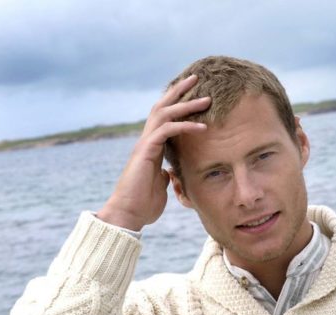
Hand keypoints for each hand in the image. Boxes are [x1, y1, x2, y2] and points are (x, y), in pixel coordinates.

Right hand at [97, 74, 210, 230]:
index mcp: (151, 147)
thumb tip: (169, 173)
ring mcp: (145, 144)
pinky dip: (185, 126)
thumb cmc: (143, 205)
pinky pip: (167, 131)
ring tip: (206, 99)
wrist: (128, 214)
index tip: (194, 93)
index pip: (165, 118)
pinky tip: (202, 127)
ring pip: (165, 113)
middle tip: (197, 79)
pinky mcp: (146, 151)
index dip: (177, 104)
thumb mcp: (159, 187)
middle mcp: (147, 141)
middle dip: (180, 92)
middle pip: (163, 107)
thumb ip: (164, 176)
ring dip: (186, 104)